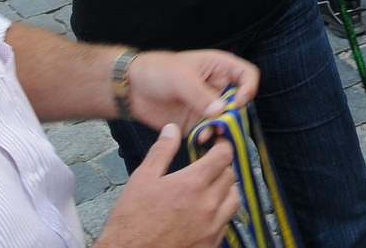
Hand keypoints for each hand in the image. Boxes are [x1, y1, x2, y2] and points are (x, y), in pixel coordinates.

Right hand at [95, 125, 238, 247]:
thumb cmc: (131, 220)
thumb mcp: (141, 180)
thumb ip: (161, 152)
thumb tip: (172, 129)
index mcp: (193, 184)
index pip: (224, 155)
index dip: (223, 146)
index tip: (217, 145)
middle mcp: (208, 204)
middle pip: (231, 176)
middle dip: (222, 167)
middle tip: (209, 167)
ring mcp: (212, 226)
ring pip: (234, 199)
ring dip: (226, 190)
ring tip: (210, 189)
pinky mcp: (211, 243)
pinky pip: (226, 222)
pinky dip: (221, 213)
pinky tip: (205, 213)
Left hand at [124, 49, 259, 133]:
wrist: (131, 89)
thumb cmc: (158, 71)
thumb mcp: (181, 78)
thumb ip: (201, 95)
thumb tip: (221, 112)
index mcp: (220, 68)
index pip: (247, 76)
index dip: (248, 89)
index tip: (238, 103)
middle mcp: (218, 88)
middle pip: (240, 102)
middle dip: (234, 115)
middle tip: (222, 125)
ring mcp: (207, 107)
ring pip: (226, 121)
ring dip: (220, 129)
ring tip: (206, 134)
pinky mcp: (196, 123)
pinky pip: (209, 133)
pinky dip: (207, 137)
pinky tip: (198, 139)